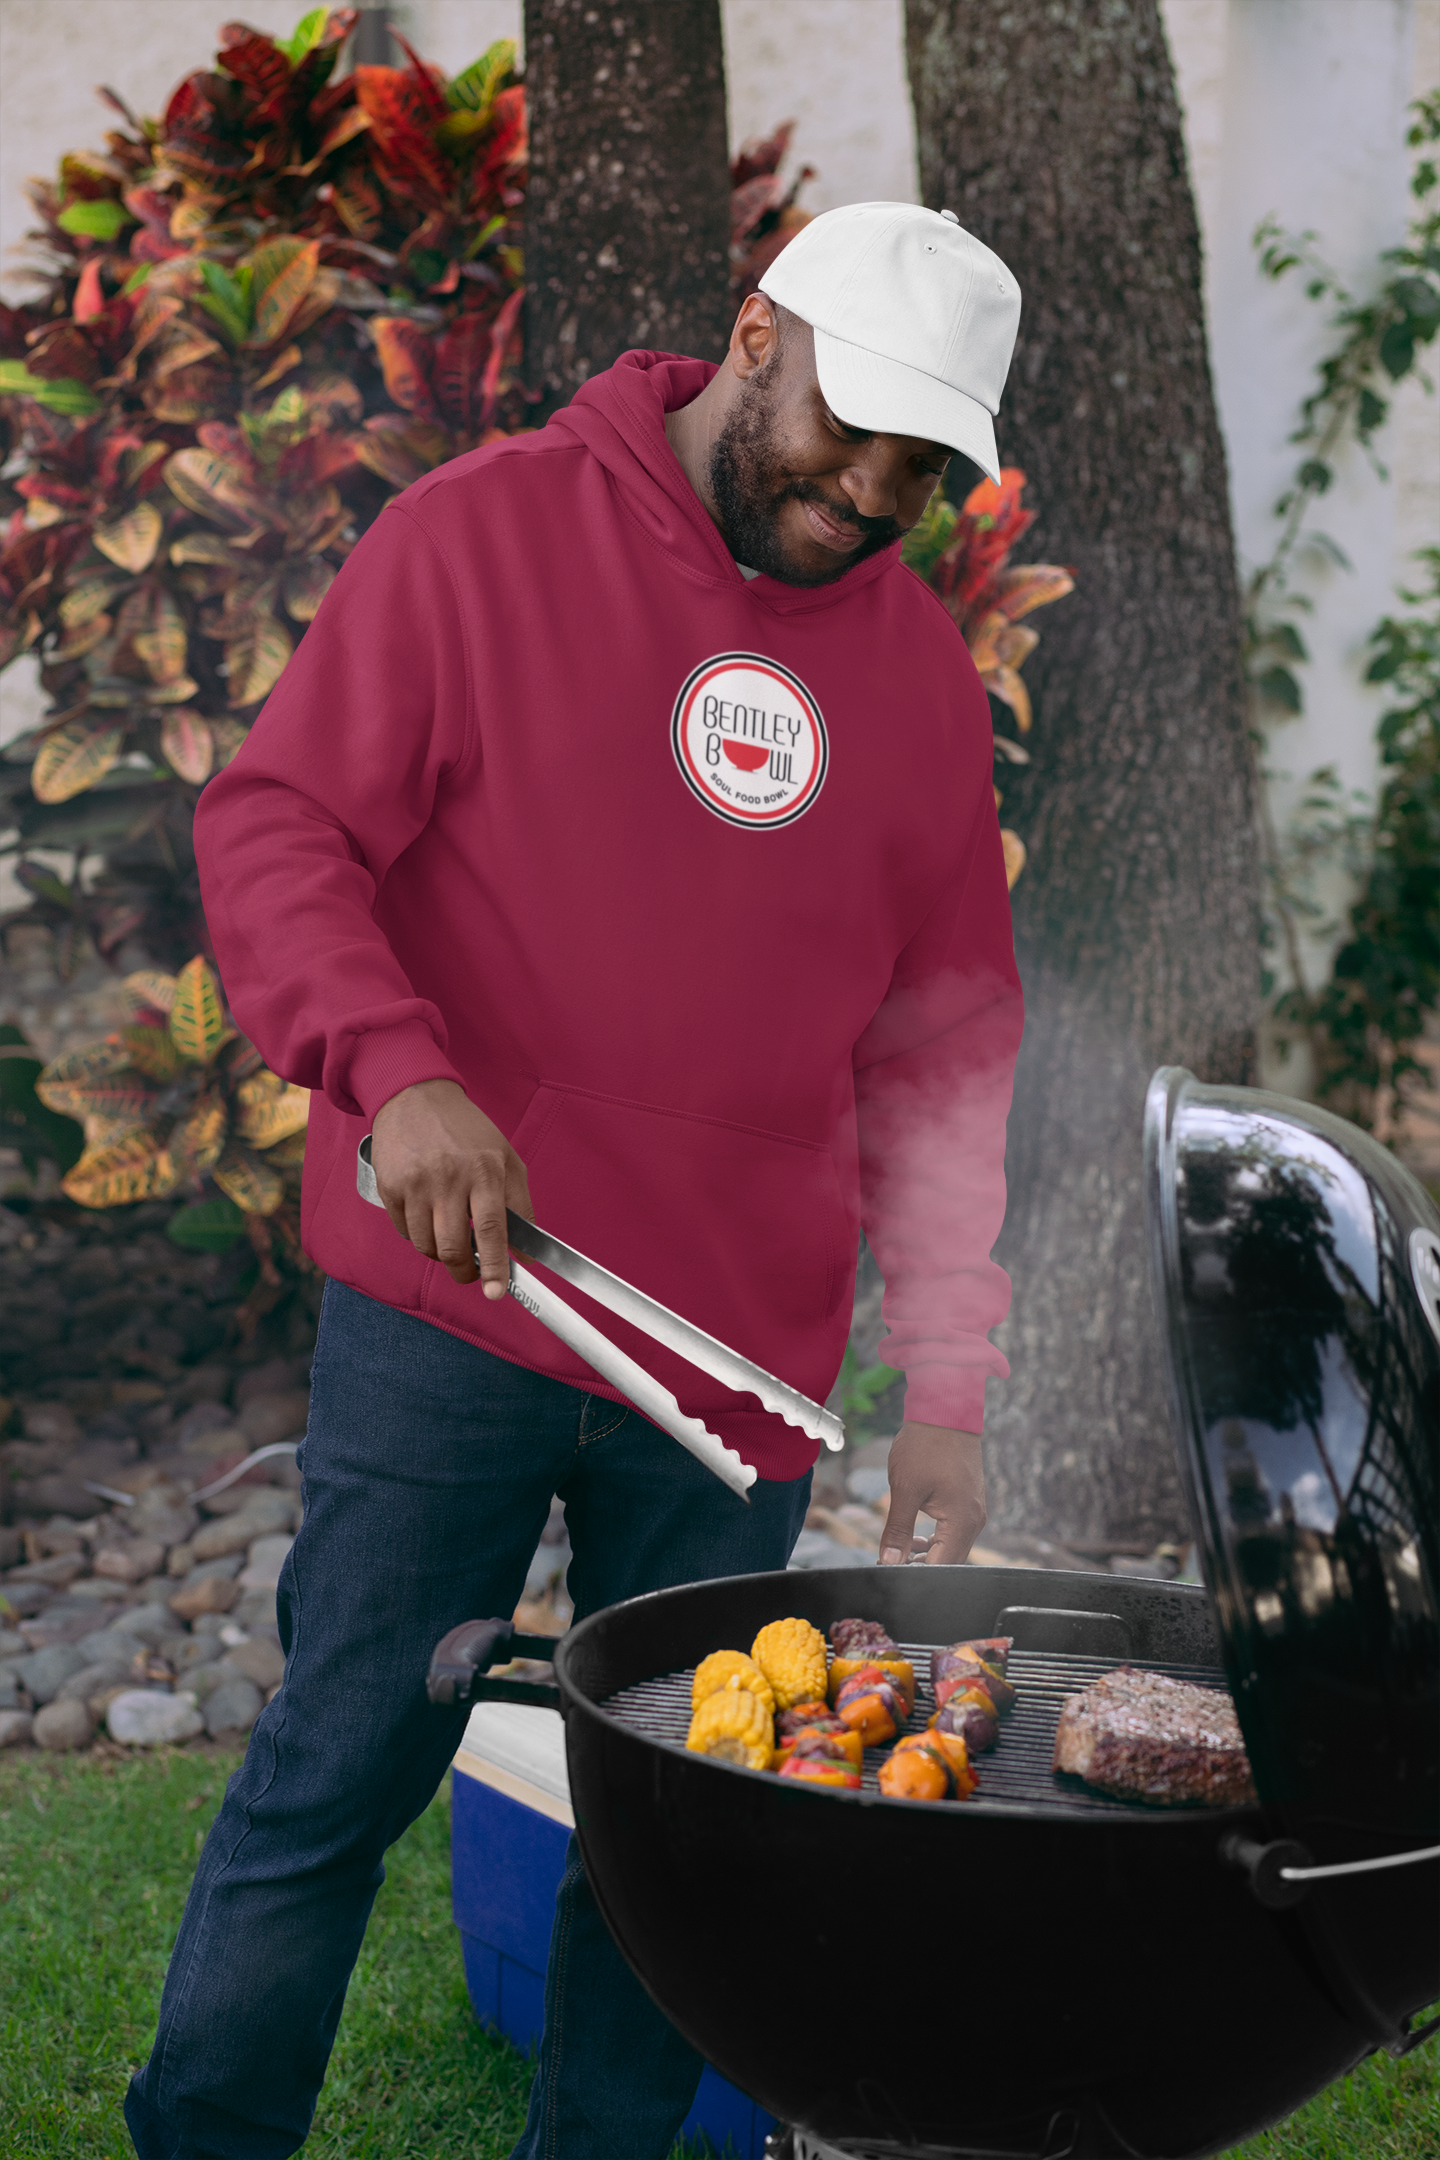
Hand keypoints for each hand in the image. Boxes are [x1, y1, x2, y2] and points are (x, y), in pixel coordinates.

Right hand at [371, 1079, 532, 1295]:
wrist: (415, 1096)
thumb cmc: (465, 1130)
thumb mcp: (505, 1157)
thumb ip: (520, 1205)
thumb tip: (525, 1254)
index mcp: (484, 1170)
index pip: (490, 1229)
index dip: (493, 1265)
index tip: (495, 1291)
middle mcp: (448, 1178)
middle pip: (453, 1247)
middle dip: (463, 1271)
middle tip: (469, 1274)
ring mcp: (416, 1184)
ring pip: (426, 1245)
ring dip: (439, 1251)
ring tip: (448, 1232)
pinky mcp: (390, 1187)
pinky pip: (405, 1232)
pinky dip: (417, 1234)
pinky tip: (426, 1213)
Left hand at [878, 1422, 985, 1565]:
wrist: (945, 1409)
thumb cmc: (926, 1444)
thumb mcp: (905, 1489)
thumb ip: (898, 1529)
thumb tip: (889, 1561)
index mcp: (963, 1521)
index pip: (942, 1566)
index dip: (914, 1573)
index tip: (888, 1570)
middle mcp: (974, 1519)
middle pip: (949, 1560)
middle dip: (920, 1567)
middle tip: (890, 1562)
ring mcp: (974, 1509)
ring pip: (951, 1546)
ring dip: (927, 1554)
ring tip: (899, 1551)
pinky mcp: (968, 1501)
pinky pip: (953, 1531)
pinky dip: (934, 1539)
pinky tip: (915, 1536)